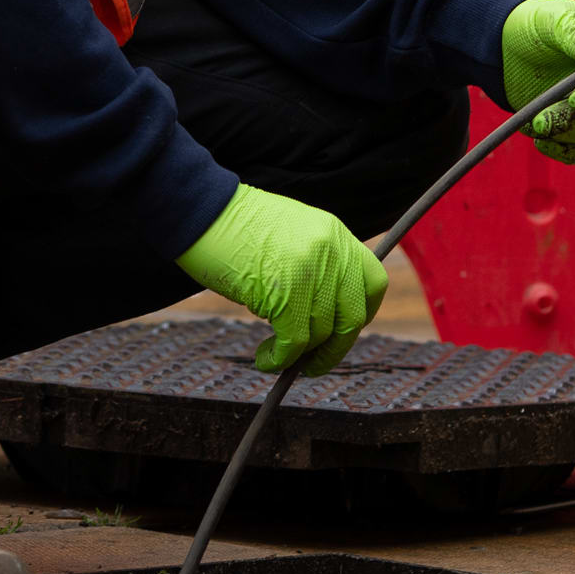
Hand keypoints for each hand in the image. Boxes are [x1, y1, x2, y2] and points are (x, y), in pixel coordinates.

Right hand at [176, 183, 388, 374]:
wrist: (201, 210)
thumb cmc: (235, 228)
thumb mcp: (292, 236)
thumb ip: (317, 266)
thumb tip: (324, 317)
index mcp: (334, 233)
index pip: (373, 281)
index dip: (363, 314)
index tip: (343, 332)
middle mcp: (330, 249)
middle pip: (354, 315)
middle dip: (336, 348)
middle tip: (314, 362)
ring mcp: (310, 269)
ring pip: (321, 332)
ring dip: (299, 355)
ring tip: (275, 355)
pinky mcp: (285, 290)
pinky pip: (294, 341)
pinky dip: (280, 359)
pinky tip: (265, 359)